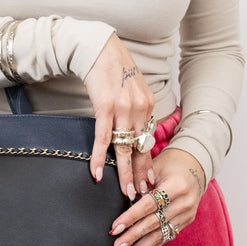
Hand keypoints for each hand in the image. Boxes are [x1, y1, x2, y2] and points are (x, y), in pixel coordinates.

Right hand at [83, 33, 154, 197]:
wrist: (99, 49)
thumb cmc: (113, 69)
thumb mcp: (132, 89)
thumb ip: (135, 110)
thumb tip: (133, 132)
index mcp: (147, 106)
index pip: (147, 142)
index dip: (147, 164)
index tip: (149, 183)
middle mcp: (139, 110)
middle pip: (139, 149)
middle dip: (139, 175)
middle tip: (140, 196)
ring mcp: (123, 109)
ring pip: (123, 149)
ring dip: (123, 173)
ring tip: (124, 192)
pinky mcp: (105, 107)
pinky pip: (102, 139)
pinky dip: (100, 158)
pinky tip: (97, 173)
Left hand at [110, 149, 204, 245]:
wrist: (195, 167)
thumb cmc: (170, 164)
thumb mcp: (155, 166)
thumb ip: (140, 181)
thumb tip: (122, 201)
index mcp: (176, 186)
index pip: (149, 204)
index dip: (130, 217)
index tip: (114, 229)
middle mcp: (184, 203)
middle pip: (154, 223)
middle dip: (133, 238)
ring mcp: (187, 215)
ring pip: (160, 235)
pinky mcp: (185, 222)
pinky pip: (165, 237)